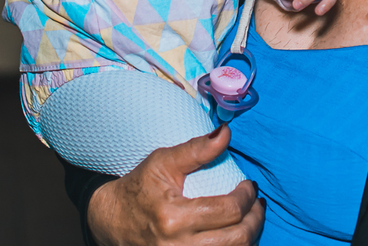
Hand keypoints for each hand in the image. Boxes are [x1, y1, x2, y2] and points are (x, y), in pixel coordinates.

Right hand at [87, 125, 264, 245]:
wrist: (110, 222)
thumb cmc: (138, 189)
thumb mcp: (163, 163)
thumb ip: (197, 149)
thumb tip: (227, 132)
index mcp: (173, 218)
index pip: (229, 210)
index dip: (247, 197)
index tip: (250, 185)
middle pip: (237, 240)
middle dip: (255, 219)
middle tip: (257, 204)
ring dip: (249, 236)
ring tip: (251, 219)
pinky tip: (235, 235)